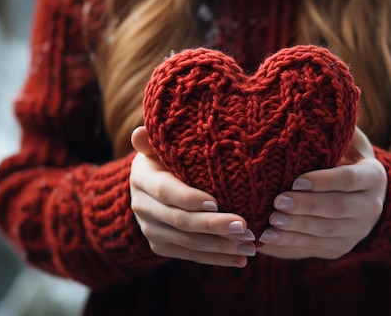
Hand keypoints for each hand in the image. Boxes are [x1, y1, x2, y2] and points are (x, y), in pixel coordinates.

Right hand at [129, 126, 256, 267]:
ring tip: (250, 246)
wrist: (153, 183)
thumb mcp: (162, 145)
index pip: (166, 191)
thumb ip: (155, 140)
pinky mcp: (161, 246)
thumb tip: (140, 131)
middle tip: (245, 228)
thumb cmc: (169, 156)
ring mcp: (151, 229)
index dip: (190, 198)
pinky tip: (240, 259)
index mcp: (142, 178)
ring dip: (221, 246)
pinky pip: (190, 256)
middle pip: (180, 220)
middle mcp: (142, 207)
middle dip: (214, 226)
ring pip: (188, 242)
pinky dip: (216, 259)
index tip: (217, 201)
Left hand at [257, 126, 386, 259]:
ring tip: (269, 223)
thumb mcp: (345, 140)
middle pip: (338, 209)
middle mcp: (371, 207)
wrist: (358, 193)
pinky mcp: (340, 248)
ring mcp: (356, 231)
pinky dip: (290, 244)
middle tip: (278, 202)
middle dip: (306, 207)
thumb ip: (333, 130)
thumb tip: (309, 106)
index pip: (350, 179)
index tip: (296, 180)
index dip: (324, 181)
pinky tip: (268, 239)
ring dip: (296, 229)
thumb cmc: (342, 156)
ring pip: (325, 232)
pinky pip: (314, 248)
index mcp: (373, 176)